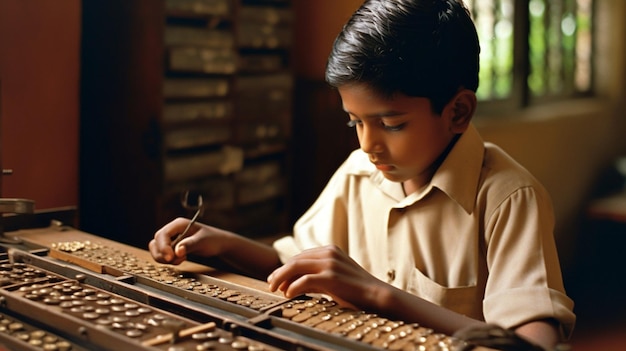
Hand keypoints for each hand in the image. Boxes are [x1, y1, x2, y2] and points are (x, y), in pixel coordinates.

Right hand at [148, 217, 226, 264]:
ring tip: (181, 259)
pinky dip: (170, 260)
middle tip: (175, 260)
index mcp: (178, 224)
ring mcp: (171, 239)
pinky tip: (182, 259)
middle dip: (162, 254)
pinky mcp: (172, 247)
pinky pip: (163, 255)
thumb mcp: (203, 241)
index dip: (163, 247)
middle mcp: (172, 230)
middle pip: (156, 242)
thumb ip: (189, 245)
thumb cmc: (212, 239)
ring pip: (157, 250)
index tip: (171, 258)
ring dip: (165, 258)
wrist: (218, 244)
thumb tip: (177, 251)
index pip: (162, 235)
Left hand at [267, 245, 385, 309]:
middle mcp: (329, 253)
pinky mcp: (331, 277)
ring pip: (295, 266)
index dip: (286, 267)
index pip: (301, 256)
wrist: (377, 295)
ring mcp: (330, 264)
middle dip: (280, 272)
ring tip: (274, 288)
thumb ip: (316, 276)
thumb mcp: (334, 277)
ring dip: (281, 278)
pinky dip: (293, 286)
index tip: (276, 278)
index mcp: (330, 250)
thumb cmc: (356, 289)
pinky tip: (288, 294)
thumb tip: (292, 283)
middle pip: (295, 259)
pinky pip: (305, 280)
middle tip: (270, 283)